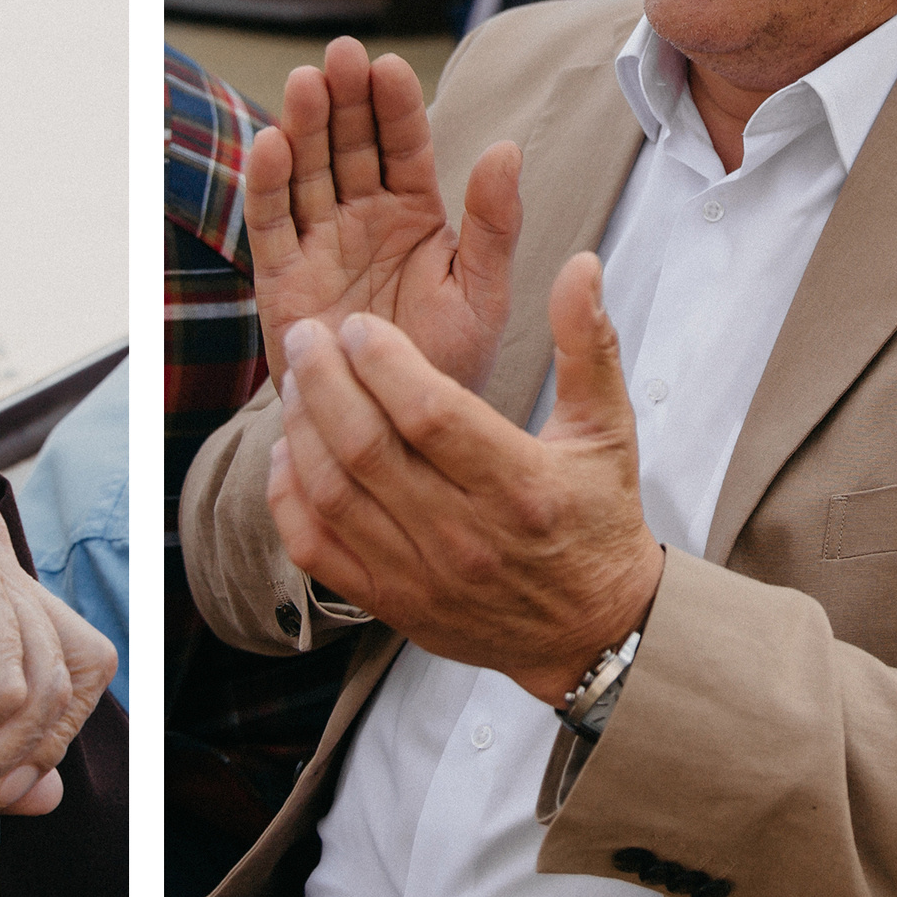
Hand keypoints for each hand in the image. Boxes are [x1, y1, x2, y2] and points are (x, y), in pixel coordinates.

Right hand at [244, 35, 521, 395]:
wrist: (403, 436)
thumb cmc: (448, 365)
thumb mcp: (484, 293)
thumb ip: (493, 224)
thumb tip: (507, 148)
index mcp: (415, 213)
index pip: (404, 145)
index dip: (395, 105)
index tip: (388, 67)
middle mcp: (362, 219)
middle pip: (348, 145)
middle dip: (343, 100)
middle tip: (339, 57)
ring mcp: (320, 245)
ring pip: (306, 173)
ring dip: (301, 127)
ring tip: (304, 85)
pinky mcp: (281, 279)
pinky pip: (270, 225)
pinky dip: (267, 185)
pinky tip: (269, 144)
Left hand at [267, 250, 662, 703]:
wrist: (593, 631)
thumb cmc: (597, 520)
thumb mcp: (607, 428)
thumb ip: (586, 344)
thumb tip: (580, 266)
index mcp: (518, 485)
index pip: (429, 412)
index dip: (382, 361)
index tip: (361, 326)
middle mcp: (465, 536)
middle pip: (367, 448)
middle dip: (323, 380)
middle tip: (306, 337)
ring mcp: (421, 576)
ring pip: (333, 494)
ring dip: (301, 429)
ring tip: (294, 381)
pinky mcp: (391, 604)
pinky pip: (316, 549)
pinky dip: (289, 497)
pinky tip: (288, 452)